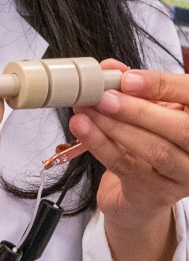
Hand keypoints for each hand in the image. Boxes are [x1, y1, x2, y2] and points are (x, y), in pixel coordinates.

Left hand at [72, 61, 188, 231]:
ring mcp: (184, 175)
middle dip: (137, 110)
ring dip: (116, 126)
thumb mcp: (147, 109)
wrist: (141, 189)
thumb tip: (109, 67)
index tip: (127, 78)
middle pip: (182, 129)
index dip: (163, 86)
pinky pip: (127, 166)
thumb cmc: (149, 140)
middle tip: (102, 96)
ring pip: (157, 150)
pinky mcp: (157, 193)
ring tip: (87, 109)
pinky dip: (100, 144)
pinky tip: (82, 128)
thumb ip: (132, 86)